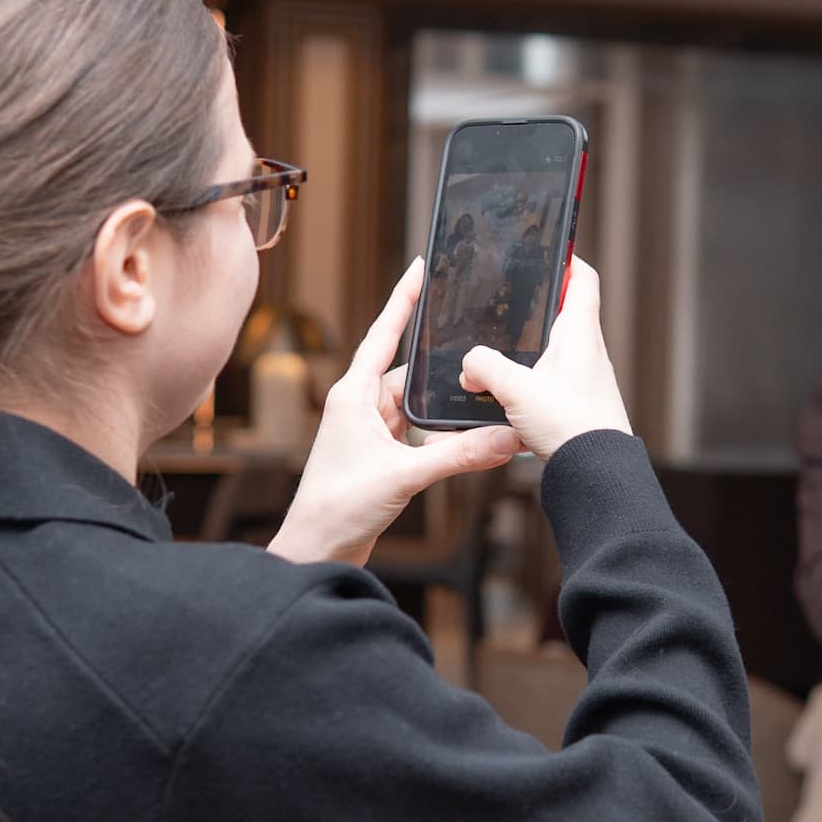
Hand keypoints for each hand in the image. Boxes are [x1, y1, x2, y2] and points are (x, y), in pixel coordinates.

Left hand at [268, 259, 519, 567]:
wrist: (316, 553)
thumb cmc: (337, 509)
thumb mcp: (404, 476)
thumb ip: (457, 456)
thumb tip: (504, 438)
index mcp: (352, 396)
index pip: (383, 335)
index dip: (402, 300)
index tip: (420, 268)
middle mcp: (359, 408)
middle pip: (410, 373)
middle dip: (442, 365)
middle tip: (478, 343)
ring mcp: (369, 433)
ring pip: (417, 406)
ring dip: (444, 405)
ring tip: (482, 392)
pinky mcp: (380, 458)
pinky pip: (419, 434)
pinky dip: (442, 433)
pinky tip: (468, 436)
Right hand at [455, 257, 631, 461]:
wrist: (596, 475)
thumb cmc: (571, 425)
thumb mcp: (516, 389)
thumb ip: (485, 367)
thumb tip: (469, 364)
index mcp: (580, 333)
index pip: (582, 278)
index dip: (566, 259)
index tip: (546, 250)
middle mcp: (587, 353)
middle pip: (562, 315)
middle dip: (532, 311)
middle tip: (504, 307)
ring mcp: (583, 381)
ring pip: (551, 353)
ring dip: (526, 353)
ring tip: (493, 357)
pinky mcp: (575, 408)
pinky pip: (547, 384)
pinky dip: (526, 384)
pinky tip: (503, 400)